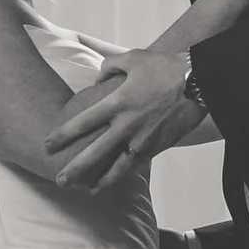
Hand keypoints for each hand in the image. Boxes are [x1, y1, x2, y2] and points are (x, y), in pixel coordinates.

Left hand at [46, 48, 205, 189]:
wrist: (200, 81)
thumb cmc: (165, 66)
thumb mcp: (133, 58)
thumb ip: (109, 66)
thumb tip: (96, 78)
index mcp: (117, 102)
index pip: (82, 123)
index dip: (63, 135)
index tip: (47, 146)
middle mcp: (128, 125)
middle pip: (95, 153)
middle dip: (75, 168)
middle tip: (60, 180)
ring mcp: (144, 138)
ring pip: (119, 167)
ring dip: (102, 181)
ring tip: (90, 191)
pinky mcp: (159, 145)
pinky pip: (139, 162)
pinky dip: (126, 172)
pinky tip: (119, 179)